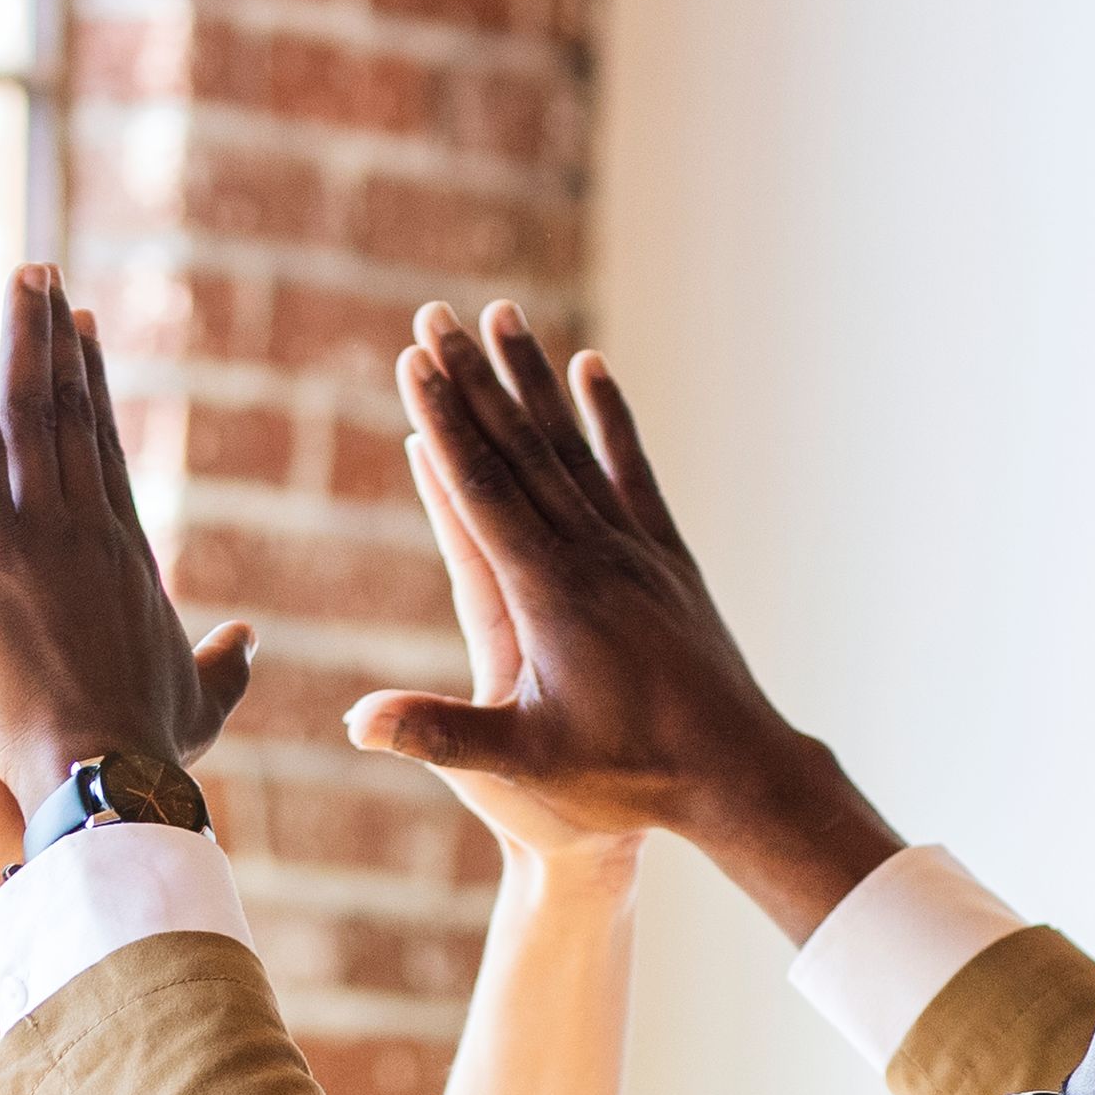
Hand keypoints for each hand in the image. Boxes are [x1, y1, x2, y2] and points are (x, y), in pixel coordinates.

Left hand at [0, 266, 254, 807]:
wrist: (110, 775)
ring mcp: (45, 532)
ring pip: (31, 414)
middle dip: (57, 341)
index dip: (94, 389)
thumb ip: (225, 665)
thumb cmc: (151, 754)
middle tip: (42, 277)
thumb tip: (249, 637)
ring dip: (20, 339)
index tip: (84, 335)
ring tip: (13, 277)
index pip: (105, 455)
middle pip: (72, 415)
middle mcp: (92, 529)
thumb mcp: (199, 704)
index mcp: (131, 558)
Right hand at [343, 301, 903, 941]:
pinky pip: (633, 471)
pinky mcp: (669, 557)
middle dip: (475, 379)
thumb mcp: (526, 765)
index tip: (415, 363)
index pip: (485, 492)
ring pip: (574, 446)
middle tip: (435, 315)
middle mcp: (597, 557)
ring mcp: (637, 551)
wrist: (737, 775)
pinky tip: (591, 369)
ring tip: (502, 316)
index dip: (446, 424)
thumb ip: (441, 735)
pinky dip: (610, 419)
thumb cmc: (628, 778)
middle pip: (524, 450)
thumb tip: (357, 722)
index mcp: (553, 598)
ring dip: (533, 379)